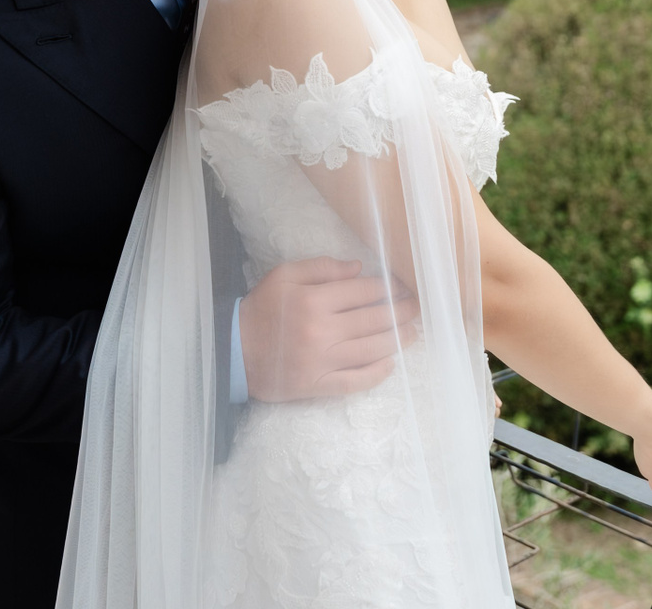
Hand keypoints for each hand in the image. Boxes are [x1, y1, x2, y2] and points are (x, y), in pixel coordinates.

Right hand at [240, 257, 418, 401]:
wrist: (234, 351)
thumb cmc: (261, 309)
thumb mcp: (284, 275)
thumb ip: (322, 267)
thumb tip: (359, 269)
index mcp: (314, 300)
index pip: (363, 291)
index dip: (389, 287)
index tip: (402, 287)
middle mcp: (322, 330)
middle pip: (374, 319)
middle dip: (401, 312)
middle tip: (417, 308)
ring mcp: (321, 361)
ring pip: (371, 349)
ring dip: (398, 340)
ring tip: (413, 333)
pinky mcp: (318, 385)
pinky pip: (355, 381)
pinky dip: (377, 373)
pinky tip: (390, 364)